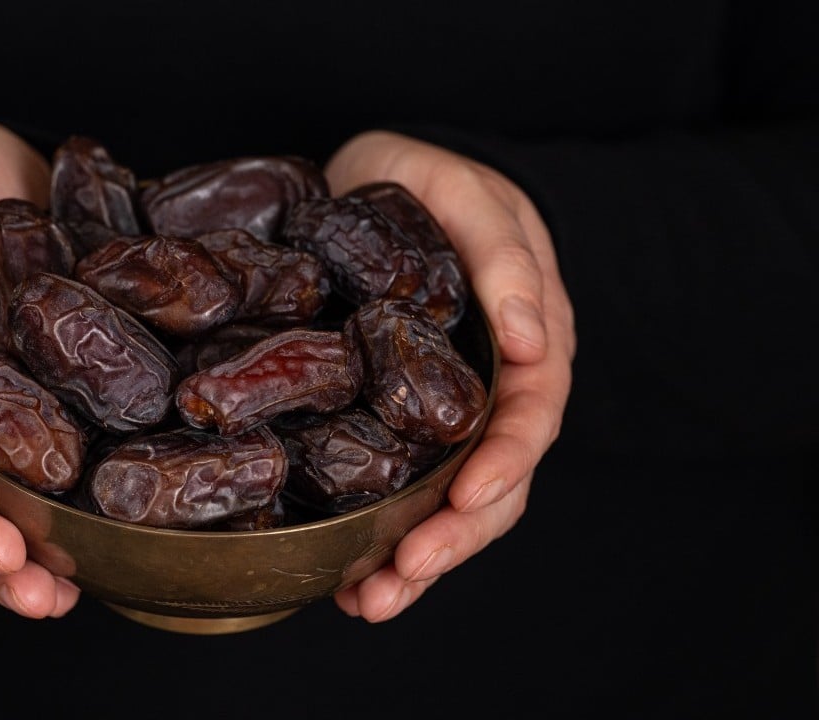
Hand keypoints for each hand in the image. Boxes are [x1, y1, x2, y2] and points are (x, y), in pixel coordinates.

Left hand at [324, 130, 575, 621]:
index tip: (463, 502)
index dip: (502, 470)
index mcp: (529, 350)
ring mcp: (443, 418)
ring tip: (366, 603)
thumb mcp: (474, 200)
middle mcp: (491, 397)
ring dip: (411, 561)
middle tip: (395, 584)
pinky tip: (342, 581)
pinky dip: (375, 540)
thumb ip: (507, 259)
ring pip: (444, 506)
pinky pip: (396, 491)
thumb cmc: (439, 185)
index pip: (529, 424)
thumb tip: (535, 337)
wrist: (388, 180)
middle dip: (448, 542)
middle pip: (489, 488)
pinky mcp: (393, 424)